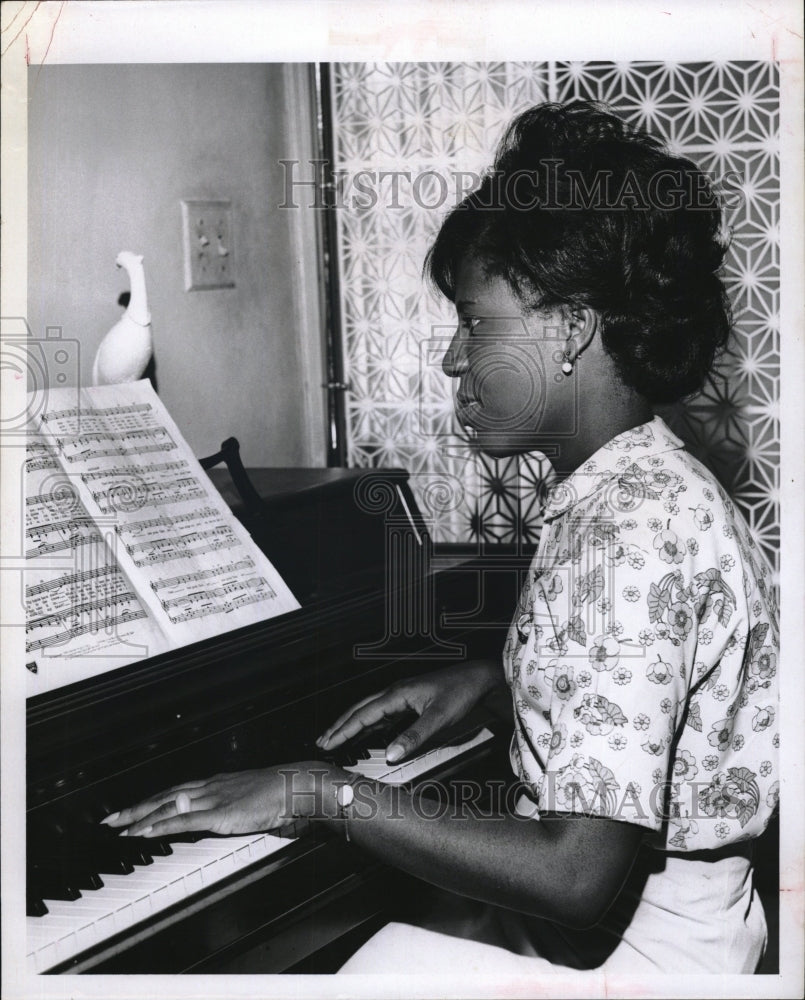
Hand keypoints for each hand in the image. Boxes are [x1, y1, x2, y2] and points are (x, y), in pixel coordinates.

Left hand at [100, 763, 324, 838]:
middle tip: (111, 819)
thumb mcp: (248, 799)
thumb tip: (218, 817)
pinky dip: (160, 825)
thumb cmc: (278, 794)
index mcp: (215, 784)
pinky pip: (183, 820)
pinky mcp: (219, 814)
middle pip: (164, 796)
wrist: (294, 785)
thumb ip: (230, 807)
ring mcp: (212, 799)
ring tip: (118, 828)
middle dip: (136, 808)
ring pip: (168, 806)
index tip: (133, 809)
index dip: (152, 800)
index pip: (175, 791)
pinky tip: (144, 832)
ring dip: (140, 817)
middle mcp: (209, 788)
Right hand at [317, 660, 501, 762]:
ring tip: (336, 737)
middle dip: (340, 726)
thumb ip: (413, 737)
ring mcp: (401, 696)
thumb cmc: (460, 693)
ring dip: (351, 724)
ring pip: (368, 711)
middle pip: (359, 710)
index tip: (328, 743)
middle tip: (322, 741)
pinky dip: (367, 724)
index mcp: (397, 694)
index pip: (363, 714)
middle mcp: (395, 693)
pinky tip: (364, 732)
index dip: (344, 730)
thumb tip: (390, 755)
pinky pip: (381, 713)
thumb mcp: (437, 718)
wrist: (478, 679)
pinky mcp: (409, 701)